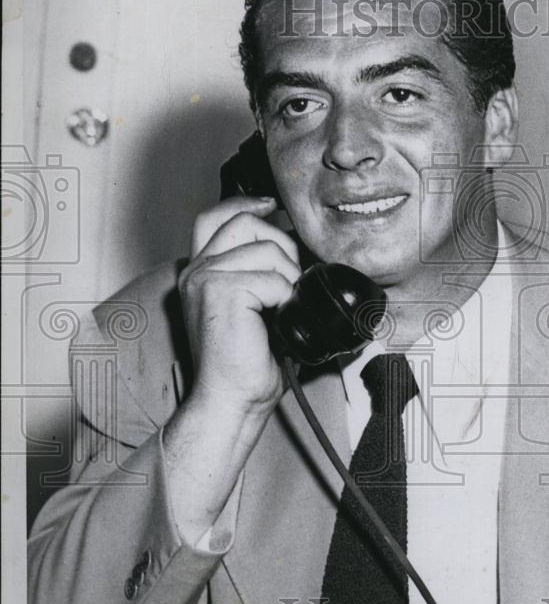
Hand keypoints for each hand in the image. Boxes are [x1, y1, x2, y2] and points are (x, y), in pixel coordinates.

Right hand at [178, 197, 300, 417]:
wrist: (232, 399)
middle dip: (280, 244)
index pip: (216, 217)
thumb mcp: (256, 310)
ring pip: (266, 249)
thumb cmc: (246, 364)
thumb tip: (296, 254)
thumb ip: (262, 276)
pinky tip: (276, 320)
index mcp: (200, 273)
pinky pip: (272, 277)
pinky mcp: (219, 290)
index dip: (245, 204)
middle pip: (245, 222)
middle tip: (289, 281)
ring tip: (281, 309)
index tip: (271, 206)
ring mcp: (204, 277)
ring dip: (287, 279)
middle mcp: (196, 270)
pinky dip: (285, 298)